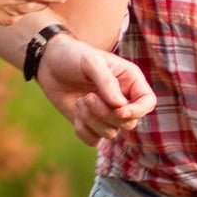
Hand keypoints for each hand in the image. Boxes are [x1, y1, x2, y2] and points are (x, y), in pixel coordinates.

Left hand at [36, 34, 154, 145]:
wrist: (49, 63)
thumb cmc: (73, 56)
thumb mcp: (91, 62)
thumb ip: (107, 82)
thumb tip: (119, 106)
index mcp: (130, 80)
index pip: (147, 102)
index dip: (137, 111)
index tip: (119, 110)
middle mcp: (122, 100)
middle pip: (129, 123)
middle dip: (107, 114)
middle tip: (87, 97)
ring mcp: (106, 114)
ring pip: (111, 133)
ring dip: (93, 120)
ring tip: (80, 100)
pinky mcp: (90, 124)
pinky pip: (94, 140)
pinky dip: (83, 131)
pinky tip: (75, 112)